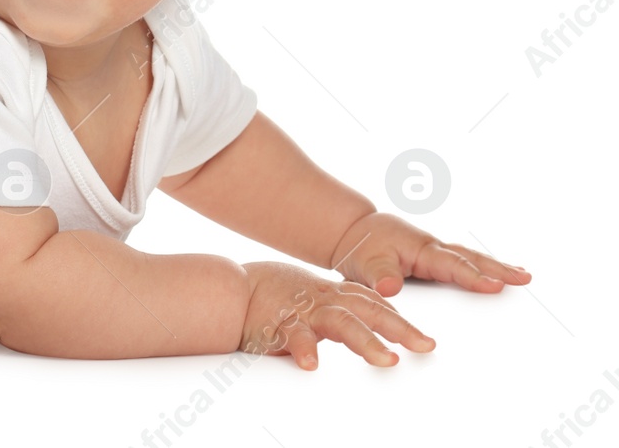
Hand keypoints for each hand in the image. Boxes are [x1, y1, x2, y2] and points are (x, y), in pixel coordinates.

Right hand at [240, 261, 432, 369]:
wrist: (229, 289)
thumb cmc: (268, 295)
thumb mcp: (308, 297)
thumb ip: (333, 309)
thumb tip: (360, 327)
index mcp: (330, 293)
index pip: (370, 301)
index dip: (396, 315)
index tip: (420, 335)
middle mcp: (322, 300)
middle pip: (368, 310)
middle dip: (400, 328)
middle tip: (425, 345)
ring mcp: (303, 312)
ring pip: (341, 323)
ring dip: (365, 341)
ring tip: (386, 359)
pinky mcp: (280, 325)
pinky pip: (295, 337)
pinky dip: (304, 350)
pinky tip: (311, 365)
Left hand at [330, 211, 532, 296]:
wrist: (355, 233)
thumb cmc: (362, 248)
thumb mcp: (365, 264)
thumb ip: (379, 276)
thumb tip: (389, 288)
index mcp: (421, 250)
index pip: (453, 265)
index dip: (474, 276)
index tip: (497, 285)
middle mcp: (433, 249)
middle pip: (471, 258)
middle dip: (499, 268)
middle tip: (525, 279)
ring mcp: (436, 253)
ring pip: (471, 258)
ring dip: (497, 266)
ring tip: (523, 276)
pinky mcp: (435, 259)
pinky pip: (464, 262)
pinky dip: (483, 267)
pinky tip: (497, 275)